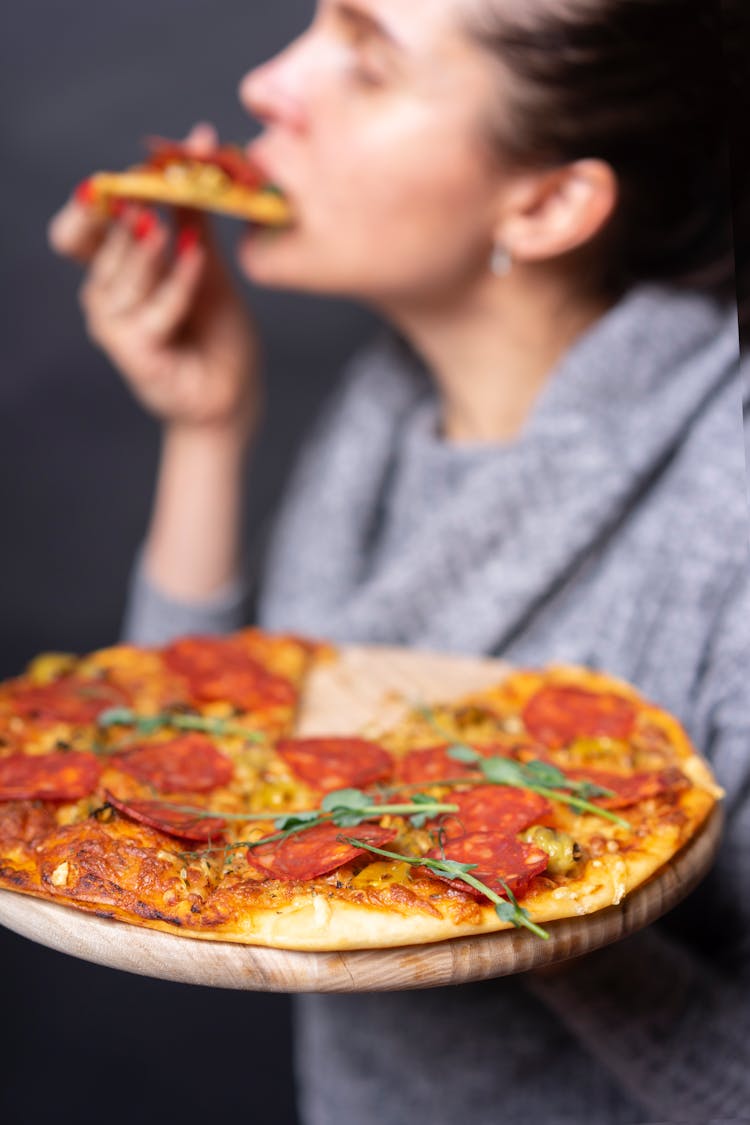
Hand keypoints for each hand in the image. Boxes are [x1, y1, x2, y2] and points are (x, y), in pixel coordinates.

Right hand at [48, 124, 260, 439]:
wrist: (232, 394)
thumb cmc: (215, 332)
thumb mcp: (204, 259)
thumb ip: (193, 210)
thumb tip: (196, 141)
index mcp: (113, 271)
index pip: (82, 225)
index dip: (101, 194)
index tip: (144, 165)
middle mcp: (104, 295)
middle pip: (91, 238)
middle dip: (124, 206)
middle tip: (153, 181)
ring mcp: (112, 325)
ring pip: (125, 269)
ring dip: (157, 244)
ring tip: (187, 227)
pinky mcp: (132, 351)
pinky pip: (154, 305)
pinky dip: (179, 280)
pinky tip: (201, 259)